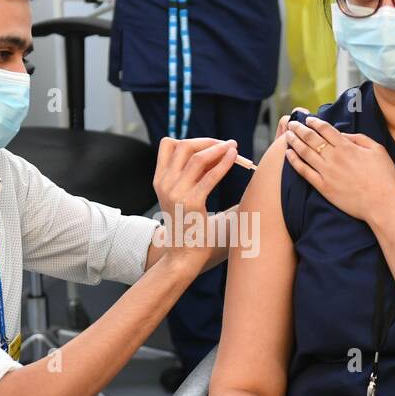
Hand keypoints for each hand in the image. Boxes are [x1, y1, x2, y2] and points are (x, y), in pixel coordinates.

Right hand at [152, 136, 236, 269]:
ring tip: (233, 147)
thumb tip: (216, 154)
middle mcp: (164, 184)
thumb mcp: (183, 196)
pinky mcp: (191, 203)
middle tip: (226, 144)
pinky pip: (210, 176)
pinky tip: (235, 157)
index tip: (210, 145)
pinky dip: (224, 163)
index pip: (168, 145)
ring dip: (218, 149)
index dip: (192, 140)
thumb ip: (193, 175)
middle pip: (184, 146)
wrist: (184, 255)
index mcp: (160, 180)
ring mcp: (176, 193)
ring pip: (197, 158)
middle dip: (207, 141)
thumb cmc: (189, 226)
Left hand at [283, 114, 394, 221]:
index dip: (315, 122)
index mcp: (347, 146)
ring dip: (294, 141)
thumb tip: (342, 134)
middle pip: (312, 138)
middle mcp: (334, 157)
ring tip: (287, 135)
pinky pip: (304, 172)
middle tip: (292, 123)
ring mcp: (327, 172)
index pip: (326, 129)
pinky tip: (288, 154)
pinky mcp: (323, 187)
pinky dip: (295, 161)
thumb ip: (359, 138)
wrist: (382, 203)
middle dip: (300, 129)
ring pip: (305, 152)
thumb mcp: (377, 150)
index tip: (308, 119)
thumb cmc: (384, 177)